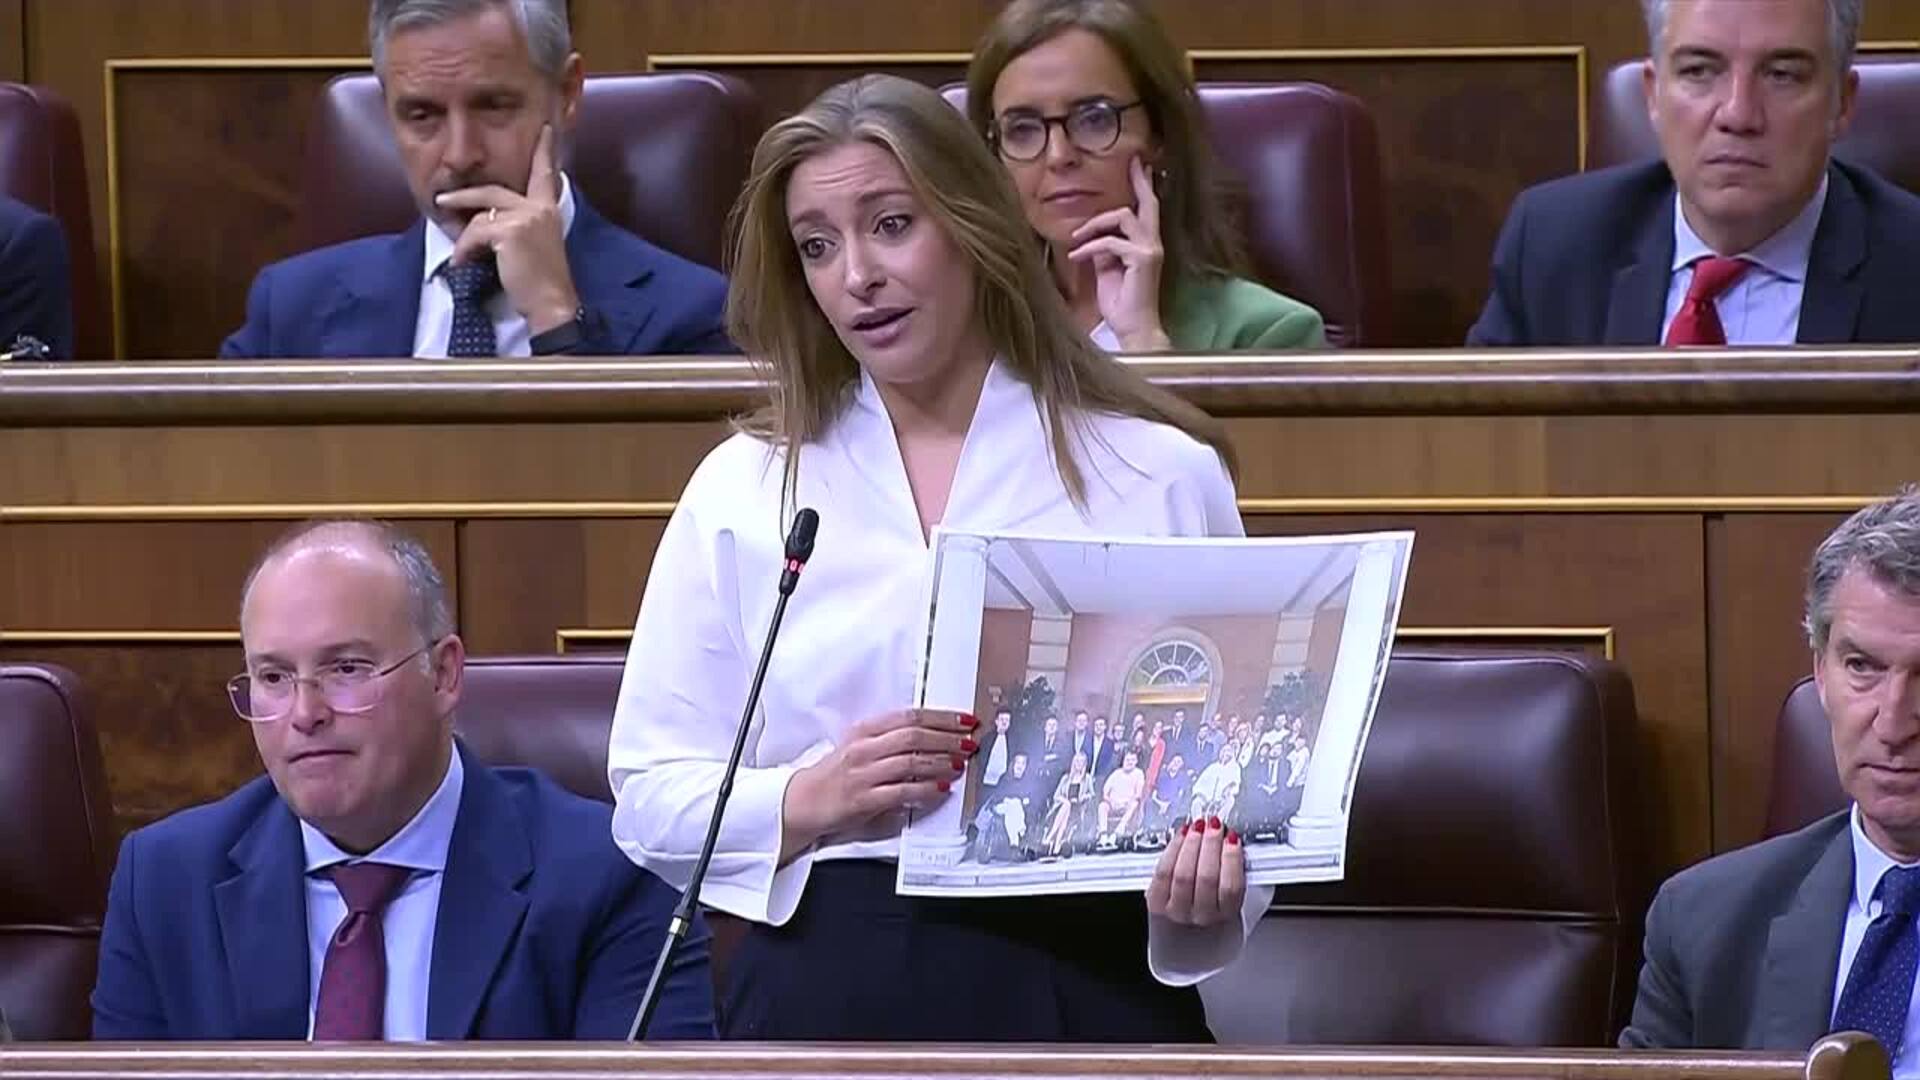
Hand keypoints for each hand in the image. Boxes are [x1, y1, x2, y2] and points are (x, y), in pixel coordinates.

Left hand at [434, 124, 580, 333]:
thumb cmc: (542, 282)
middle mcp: (539, 208)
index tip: (544, 129)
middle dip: (463, 196)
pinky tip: (464, 264)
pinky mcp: (510, 231)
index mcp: (548, 210)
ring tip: (461, 256)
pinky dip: (464, 250)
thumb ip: (518, 226)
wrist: (551, 304)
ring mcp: (525, 217)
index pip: (545, 174)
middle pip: (493, 190)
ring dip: (464, 239)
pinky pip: (474, 234)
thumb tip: (483, 222)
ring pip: (479, 216)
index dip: (544, 151)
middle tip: (441, 200)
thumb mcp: (534, 246)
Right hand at [780, 709, 977, 860]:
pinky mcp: (864, 799)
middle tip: (969, 742)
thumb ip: (891, 741)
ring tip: (961, 764)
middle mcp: (864, 749)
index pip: (909, 717)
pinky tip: (941, 789)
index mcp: (865, 731)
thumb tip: (933, 738)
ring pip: (910, 762)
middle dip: (948, 738)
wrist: (803, 801)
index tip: (964, 720)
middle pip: (914, 736)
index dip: (941, 717)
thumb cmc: (834, 774)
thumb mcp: (859, 747)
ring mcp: (863, 774)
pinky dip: (925, 790)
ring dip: (941, 763)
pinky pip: (901, 792)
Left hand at [1067, 155, 1168, 351]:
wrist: (1134, 329)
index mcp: (1147, 245)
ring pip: (1122, 217)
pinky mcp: (1142, 259)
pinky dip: (1089, 247)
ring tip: (1076, 238)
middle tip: (1134, 163)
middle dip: (1139, 181)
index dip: (1143, 187)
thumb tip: (1094, 235)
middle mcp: (1153, 243)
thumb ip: (1105, 249)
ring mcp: (1150, 250)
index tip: (1141, 167)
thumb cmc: (1121, 304)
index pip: (1146, 210)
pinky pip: (1110, 242)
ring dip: (1094, 225)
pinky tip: (1076, 257)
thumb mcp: (1108, 270)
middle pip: (1147, 203)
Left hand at [1146, 816, 1244, 926]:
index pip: (1231, 887)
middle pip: (1206, 877)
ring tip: (1198, 827)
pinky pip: (1163, 872)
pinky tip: (1181, 837)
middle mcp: (1200, 917)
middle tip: (1214, 826)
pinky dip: (1173, 850)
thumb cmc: (1211, 917)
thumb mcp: (1236, 904)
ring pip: (1183, 873)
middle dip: (1211, 845)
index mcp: (1226, 917)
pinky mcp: (1155, 903)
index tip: (1232, 838)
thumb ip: (1240, 877)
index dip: (1232, 858)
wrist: (1184, 945)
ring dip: (1192, 844)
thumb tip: (1240, 845)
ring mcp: (1176, 911)